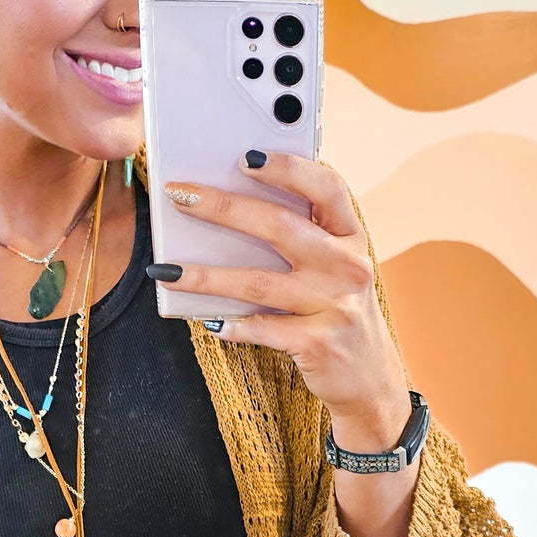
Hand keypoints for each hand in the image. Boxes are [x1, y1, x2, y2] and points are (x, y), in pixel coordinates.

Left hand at [157, 152, 412, 452]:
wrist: (370, 380)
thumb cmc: (338, 313)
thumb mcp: (335, 269)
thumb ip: (303, 237)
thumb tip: (230, 205)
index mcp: (352, 237)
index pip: (327, 186)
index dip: (287, 167)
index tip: (244, 156)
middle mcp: (349, 267)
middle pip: (280, 227)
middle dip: (223, 207)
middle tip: (179, 195)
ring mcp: (336, 306)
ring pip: (258, 283)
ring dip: (206, 275)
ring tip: (165, 271)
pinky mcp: (320, 345)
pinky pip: (264, 330)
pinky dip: (232, 325)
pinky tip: (206, 321)